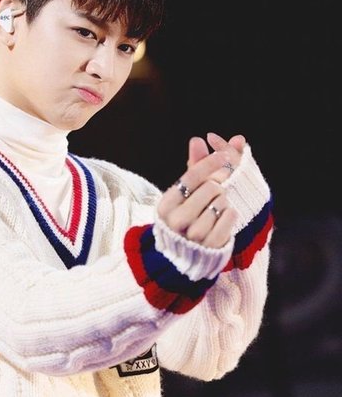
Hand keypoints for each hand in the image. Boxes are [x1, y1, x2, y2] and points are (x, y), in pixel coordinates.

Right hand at [157, 132, 244, 248]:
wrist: (182, 257)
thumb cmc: (184, 217)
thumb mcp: (182, 194)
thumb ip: (193, 167)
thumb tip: (197, 139)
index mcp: (166, 205)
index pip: (191, 176)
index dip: (210, 162)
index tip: (223, 155)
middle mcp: (177, 220)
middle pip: (211, 187)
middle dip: (218, 185)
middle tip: (217, 190)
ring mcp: (194, 235)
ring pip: (222, 202)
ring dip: (224, 201)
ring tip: (216, 208)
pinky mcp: (211, 245)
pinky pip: (230, 217)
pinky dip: (231, 214)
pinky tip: (223, 216)